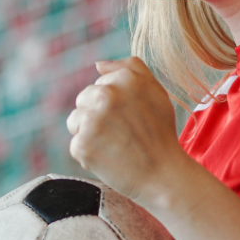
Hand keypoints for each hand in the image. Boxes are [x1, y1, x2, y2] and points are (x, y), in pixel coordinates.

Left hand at [65, 57, 189, 207]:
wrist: (163, 175)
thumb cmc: (159, 133)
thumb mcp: (155, 92)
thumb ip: (130, 68)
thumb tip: (98, 64)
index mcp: (125, 78)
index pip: (100, 84)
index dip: (114, 104)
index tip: (129, 118)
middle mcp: (106, 94)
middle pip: (83, 99)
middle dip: (96, 114)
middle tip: (120, 133)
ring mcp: (92, 120)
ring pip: (75, 120)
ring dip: (89, 132)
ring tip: (113, 145)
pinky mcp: (82, 145)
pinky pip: (76, 144)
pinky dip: (89, 153)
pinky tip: (109, 158)